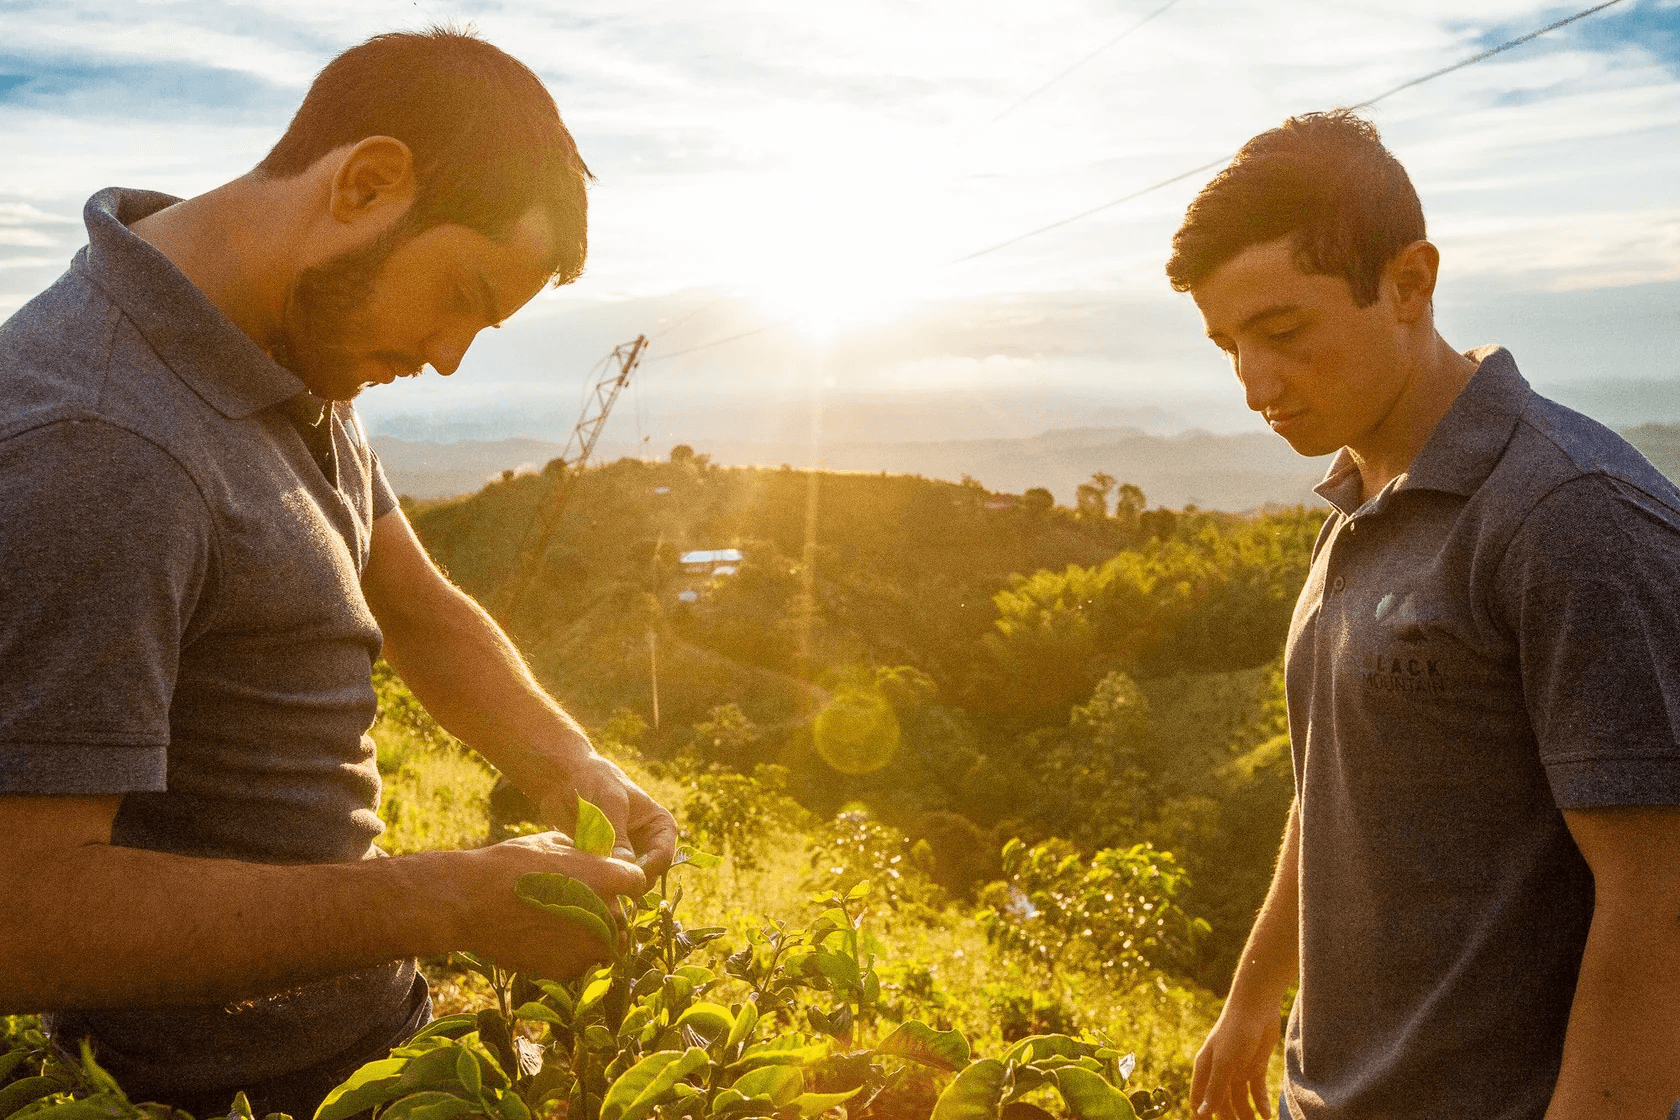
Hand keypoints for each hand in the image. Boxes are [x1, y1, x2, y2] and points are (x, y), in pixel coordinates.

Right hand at [455, 832, 646, 978]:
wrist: (473, 901)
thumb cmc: (509, 864)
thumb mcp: (550, 842)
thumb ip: (580, 852)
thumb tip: (588, 854)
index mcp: (608, 878)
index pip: (638, 882)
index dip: (624, 882)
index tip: (610, 883)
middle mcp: (606, 913)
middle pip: (624, 918)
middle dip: (608, 913)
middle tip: (581, 907)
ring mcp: (588, 945)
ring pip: (608, 946)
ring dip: (595, 938)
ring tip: (566, 928)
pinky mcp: (567, 968)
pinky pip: (581, 963)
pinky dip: (571, 955)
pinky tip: (547, 941)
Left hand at [534, 752, 677, 876]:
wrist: (563, 778)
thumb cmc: (594, 780)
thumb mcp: (610, 802)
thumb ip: (617, 833)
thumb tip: (625, 865)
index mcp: (659, 826)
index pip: (663, 857)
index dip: (647, 869)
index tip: (625, 872)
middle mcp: (646, 844)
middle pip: (647, 876)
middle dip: (628, 880)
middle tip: (606, 879)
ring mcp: (623, 855)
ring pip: (625, 881)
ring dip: (610, 882)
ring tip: (591, 873)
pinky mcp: (601, 862)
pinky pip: (603, 880)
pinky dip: (594, 881)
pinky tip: (580, 872)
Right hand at [1191, 993, 1282, 1119]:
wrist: (1256, 1007)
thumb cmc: (1234, 1031)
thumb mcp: (1224, 1063)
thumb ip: (1215, 1089)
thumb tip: (1202, 1113)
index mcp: (1205, 1069)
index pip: (1199, 1099)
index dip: (1202, 1116)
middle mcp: (1219, 1071)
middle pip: (1221, 1102)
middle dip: (1229, 1118)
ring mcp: (1238, 1069)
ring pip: (1240, 1099)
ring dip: (1246, 1114)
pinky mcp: (1255, 1066)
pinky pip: (1256, 1090)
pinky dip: (1260, 1103)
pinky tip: (1266, 1115)